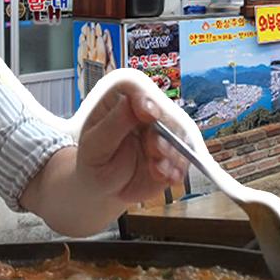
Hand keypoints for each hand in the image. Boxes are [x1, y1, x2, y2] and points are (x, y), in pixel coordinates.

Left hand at [74, 78, 187, 204]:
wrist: (105, 191)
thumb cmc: (94, 164)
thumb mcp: (94, 147)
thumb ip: (112, 125)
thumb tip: (128, 102)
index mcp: (118, 103)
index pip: (133, 88)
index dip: (143, 98)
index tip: (147, 114)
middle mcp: (143, 113)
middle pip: (163, 110)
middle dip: (163, 132)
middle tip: (154, 150)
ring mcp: (161, 132)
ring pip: (178, 132)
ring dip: (172, 152)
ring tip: (157, 169)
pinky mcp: (172, 152)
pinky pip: (185, 154)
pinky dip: (178, 167)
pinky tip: (168, 177)